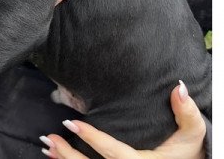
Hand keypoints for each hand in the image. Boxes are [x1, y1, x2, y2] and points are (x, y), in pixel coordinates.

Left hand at [40, 81, 205, 158]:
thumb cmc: (189, 154)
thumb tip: (178, 88)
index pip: (115, 153)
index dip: (93, 139)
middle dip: (69, 156)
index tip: (71, 124)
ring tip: (48, 148)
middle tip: (50, 139)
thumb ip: (186, 113)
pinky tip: (57, 158)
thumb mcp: (193, 134)